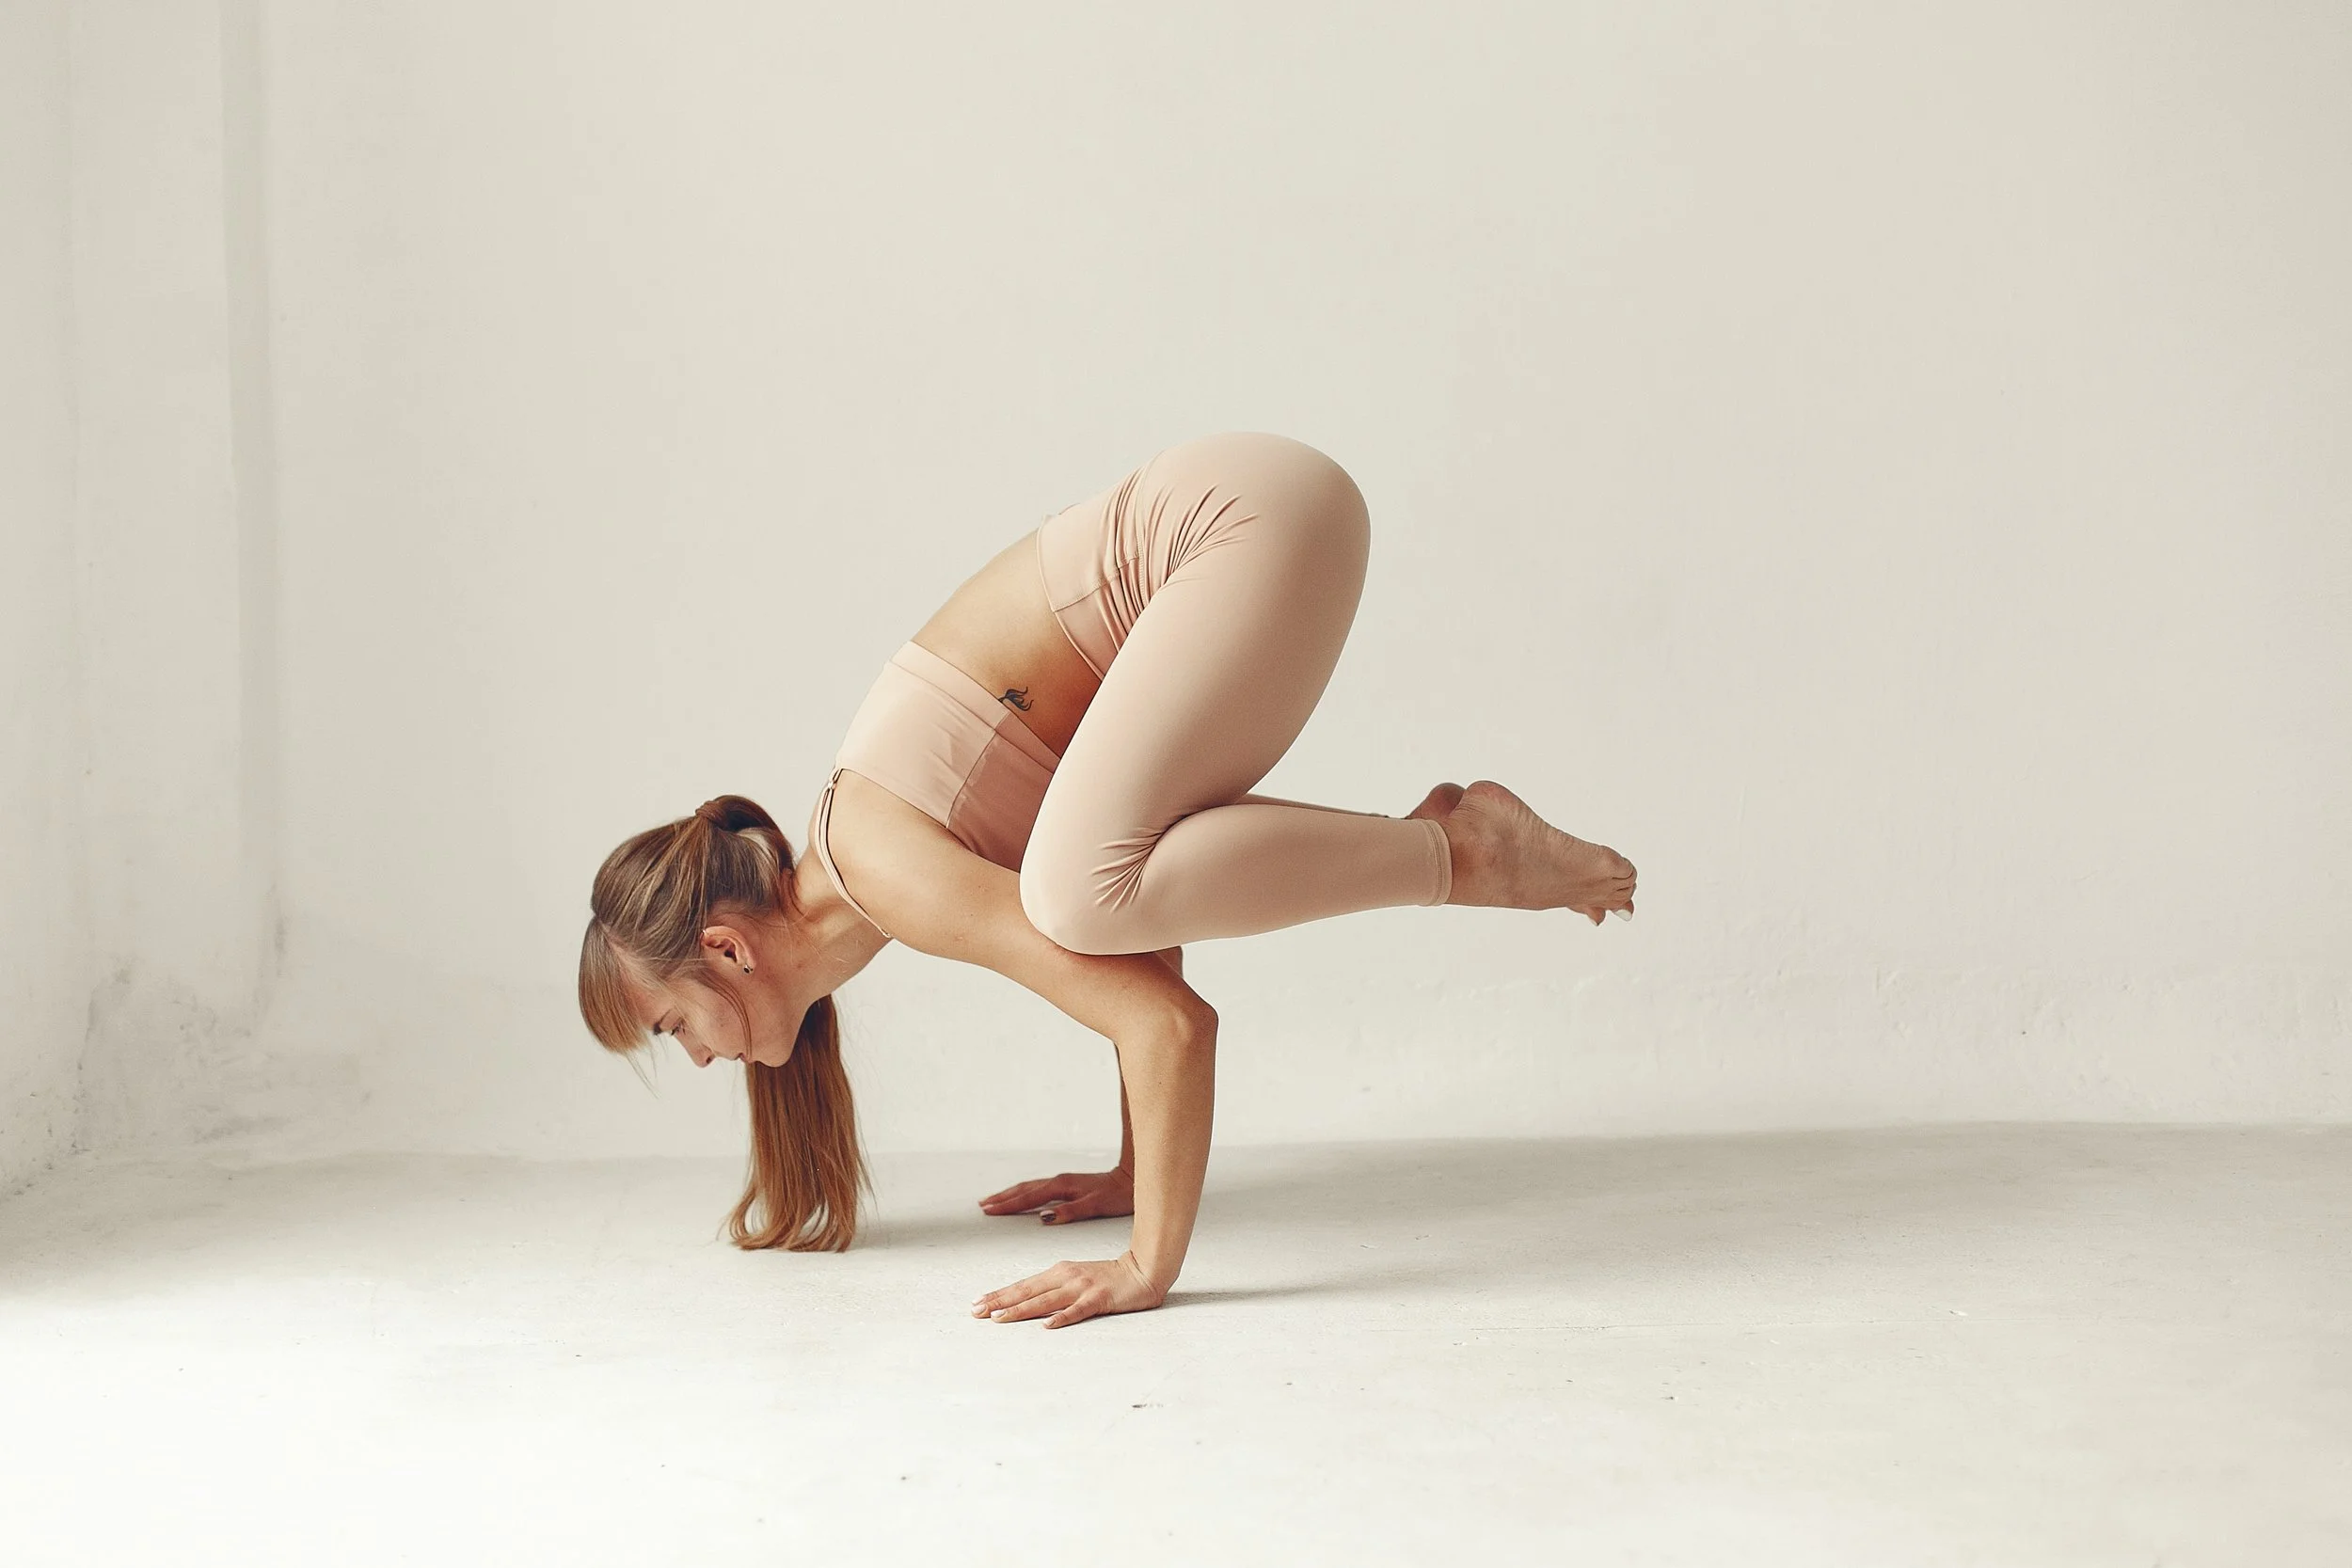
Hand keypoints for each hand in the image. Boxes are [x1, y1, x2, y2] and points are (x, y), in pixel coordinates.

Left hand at [970, 1251, 1165, 1328]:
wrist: (1144, 1269)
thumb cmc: (1109, 1277)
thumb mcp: (1076, 1278)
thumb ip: (1054, 1288)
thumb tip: (1028, 1303)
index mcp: (1058, 1272)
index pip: (1023, 1285)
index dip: (999, 1294)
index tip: (976, 1304)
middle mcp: (1066, 1277)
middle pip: (1027, 1291)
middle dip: (999, 1302)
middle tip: (976, 1312)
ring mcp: (1082, 1287)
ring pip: (1045, 1301)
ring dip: (1021, 1310)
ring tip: (1000, 1318)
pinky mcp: (1099, 1299)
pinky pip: (1077, 1310)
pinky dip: (1062, 1317)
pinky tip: (1047, 1325)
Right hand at [977, 1166, 1134, 1225]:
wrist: (1130, 1180)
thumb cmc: (1116, 1195)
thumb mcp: (1095, 1206)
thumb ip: (1070, 1211)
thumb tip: (1045, 1218)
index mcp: (1061, 1187)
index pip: (1028, 1197)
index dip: (1008, 1205)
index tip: (989, 1210)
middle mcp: (1058, 1181)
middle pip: (1023, 1189)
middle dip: (1003, 1197)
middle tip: (983, 1206)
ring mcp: (1061, 1181)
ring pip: (1029, 1186)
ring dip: (1010, 1193)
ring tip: (994, 1200)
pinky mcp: (1066, 1184)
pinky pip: (1037, 1187)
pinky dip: (1023, 1192)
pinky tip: (1021, 1196)